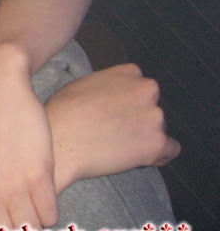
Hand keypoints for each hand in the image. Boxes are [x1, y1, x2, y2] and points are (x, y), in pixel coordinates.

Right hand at [45, 63, 179, 190]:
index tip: (115, 112)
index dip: (127, 101)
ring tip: (119, 147)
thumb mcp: (84, 84)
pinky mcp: (157, 143)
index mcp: (129, 73)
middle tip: (115, 131)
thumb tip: (112, 97)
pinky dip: (158, 154)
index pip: (140, 86)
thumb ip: (108, 86)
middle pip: (150, 106)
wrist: (60, 140)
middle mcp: (147, 90)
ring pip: (158, 128)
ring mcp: (154, 117)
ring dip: (144, 136)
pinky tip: (139, 157)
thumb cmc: (63, 111)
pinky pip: (170, 150)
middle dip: (137, 117)